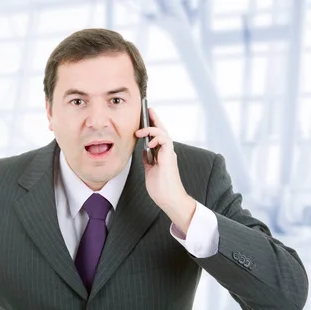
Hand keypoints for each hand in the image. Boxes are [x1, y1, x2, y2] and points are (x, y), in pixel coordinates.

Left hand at [135, 107, 196, 231]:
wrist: (169, 199)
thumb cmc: (161, 188)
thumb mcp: (150, 170)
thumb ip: (148, 159)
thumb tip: (144, 150)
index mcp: (162, 154)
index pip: (157, 136)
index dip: (152, 126)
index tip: (145, 117)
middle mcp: (167, 152)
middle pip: (162, 130)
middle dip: (154, 119)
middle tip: (147, 109)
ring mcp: (169, 154)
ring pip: (163, 133)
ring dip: (152, 129)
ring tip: (140, 131)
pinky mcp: (169, 157)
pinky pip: (165, 141)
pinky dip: (157, 138)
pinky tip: (148, 142)